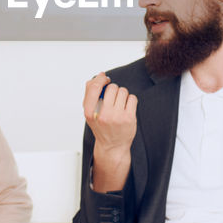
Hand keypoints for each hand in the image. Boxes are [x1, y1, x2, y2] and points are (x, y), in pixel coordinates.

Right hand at [83, 73, 136, 191]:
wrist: (113, 146)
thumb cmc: (102, 127)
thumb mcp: (90, 113)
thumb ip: (90, 95)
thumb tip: (99, 76)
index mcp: (90, 113)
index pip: (93, 87)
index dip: (100, 79)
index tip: (104, 78)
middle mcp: (103, 115)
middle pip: (111, 87)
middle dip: (113, 90)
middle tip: (113, 99)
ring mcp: (116, 117)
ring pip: (123, 91)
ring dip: (122, 95)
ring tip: (120, 105)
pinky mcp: (128, 118)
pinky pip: (132, 98)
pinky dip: (130, 101)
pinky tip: (126, 109)